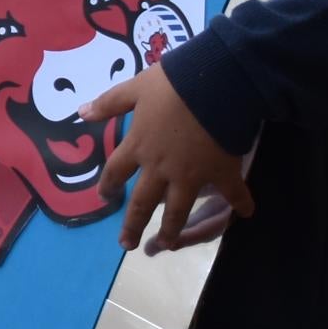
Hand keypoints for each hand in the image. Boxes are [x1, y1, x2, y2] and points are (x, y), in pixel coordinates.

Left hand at [86, 65, 256, 254]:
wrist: (215, 83)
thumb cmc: (173, 84)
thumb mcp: (135, 89)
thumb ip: (109, 103)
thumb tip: (80, 113)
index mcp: (138, 146)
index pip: (115, 171)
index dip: (107, 185)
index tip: (104, 198)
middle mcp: (160, 167)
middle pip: (142, 202)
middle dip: (133, 225)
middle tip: (127, 245)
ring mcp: (191, 175)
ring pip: (178, 210)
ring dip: (172, 230)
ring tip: (166, 245)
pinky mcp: (222, 172)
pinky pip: (233, 193)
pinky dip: (242, 204)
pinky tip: (247, 214)